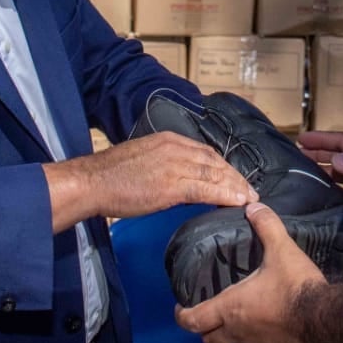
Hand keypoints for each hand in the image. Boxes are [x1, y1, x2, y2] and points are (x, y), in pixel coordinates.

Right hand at [44, 132, 256, 229]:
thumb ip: (164, 163)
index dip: (224, 166)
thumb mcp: (143, 158)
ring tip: (249, 199)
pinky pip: (205, 190)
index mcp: (168, 140)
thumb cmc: (112, 174)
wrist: (93, 181)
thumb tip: (177, 177)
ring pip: (214, 175)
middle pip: (215, 161)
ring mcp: (174, 166)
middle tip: (250, 191)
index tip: (235, 177)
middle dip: (235, 177)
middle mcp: (175, 149)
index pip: (205, 151)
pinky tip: (236, 202)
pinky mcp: (171, 186)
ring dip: (235, 187)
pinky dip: (224, 195)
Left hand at [176, 203, 325, 342]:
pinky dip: (254, 338)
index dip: (182, 315)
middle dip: (203, 329)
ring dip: (229, 334)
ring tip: (235, 317)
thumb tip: (255, 207)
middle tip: (205, 314)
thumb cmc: (297, 289)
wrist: (327, 320)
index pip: (193, 320)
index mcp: (231, 308)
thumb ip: (266, 226)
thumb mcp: (281, 250)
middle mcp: (239, 331)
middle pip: (209, 340)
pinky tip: (265, 324)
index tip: (180, 308)